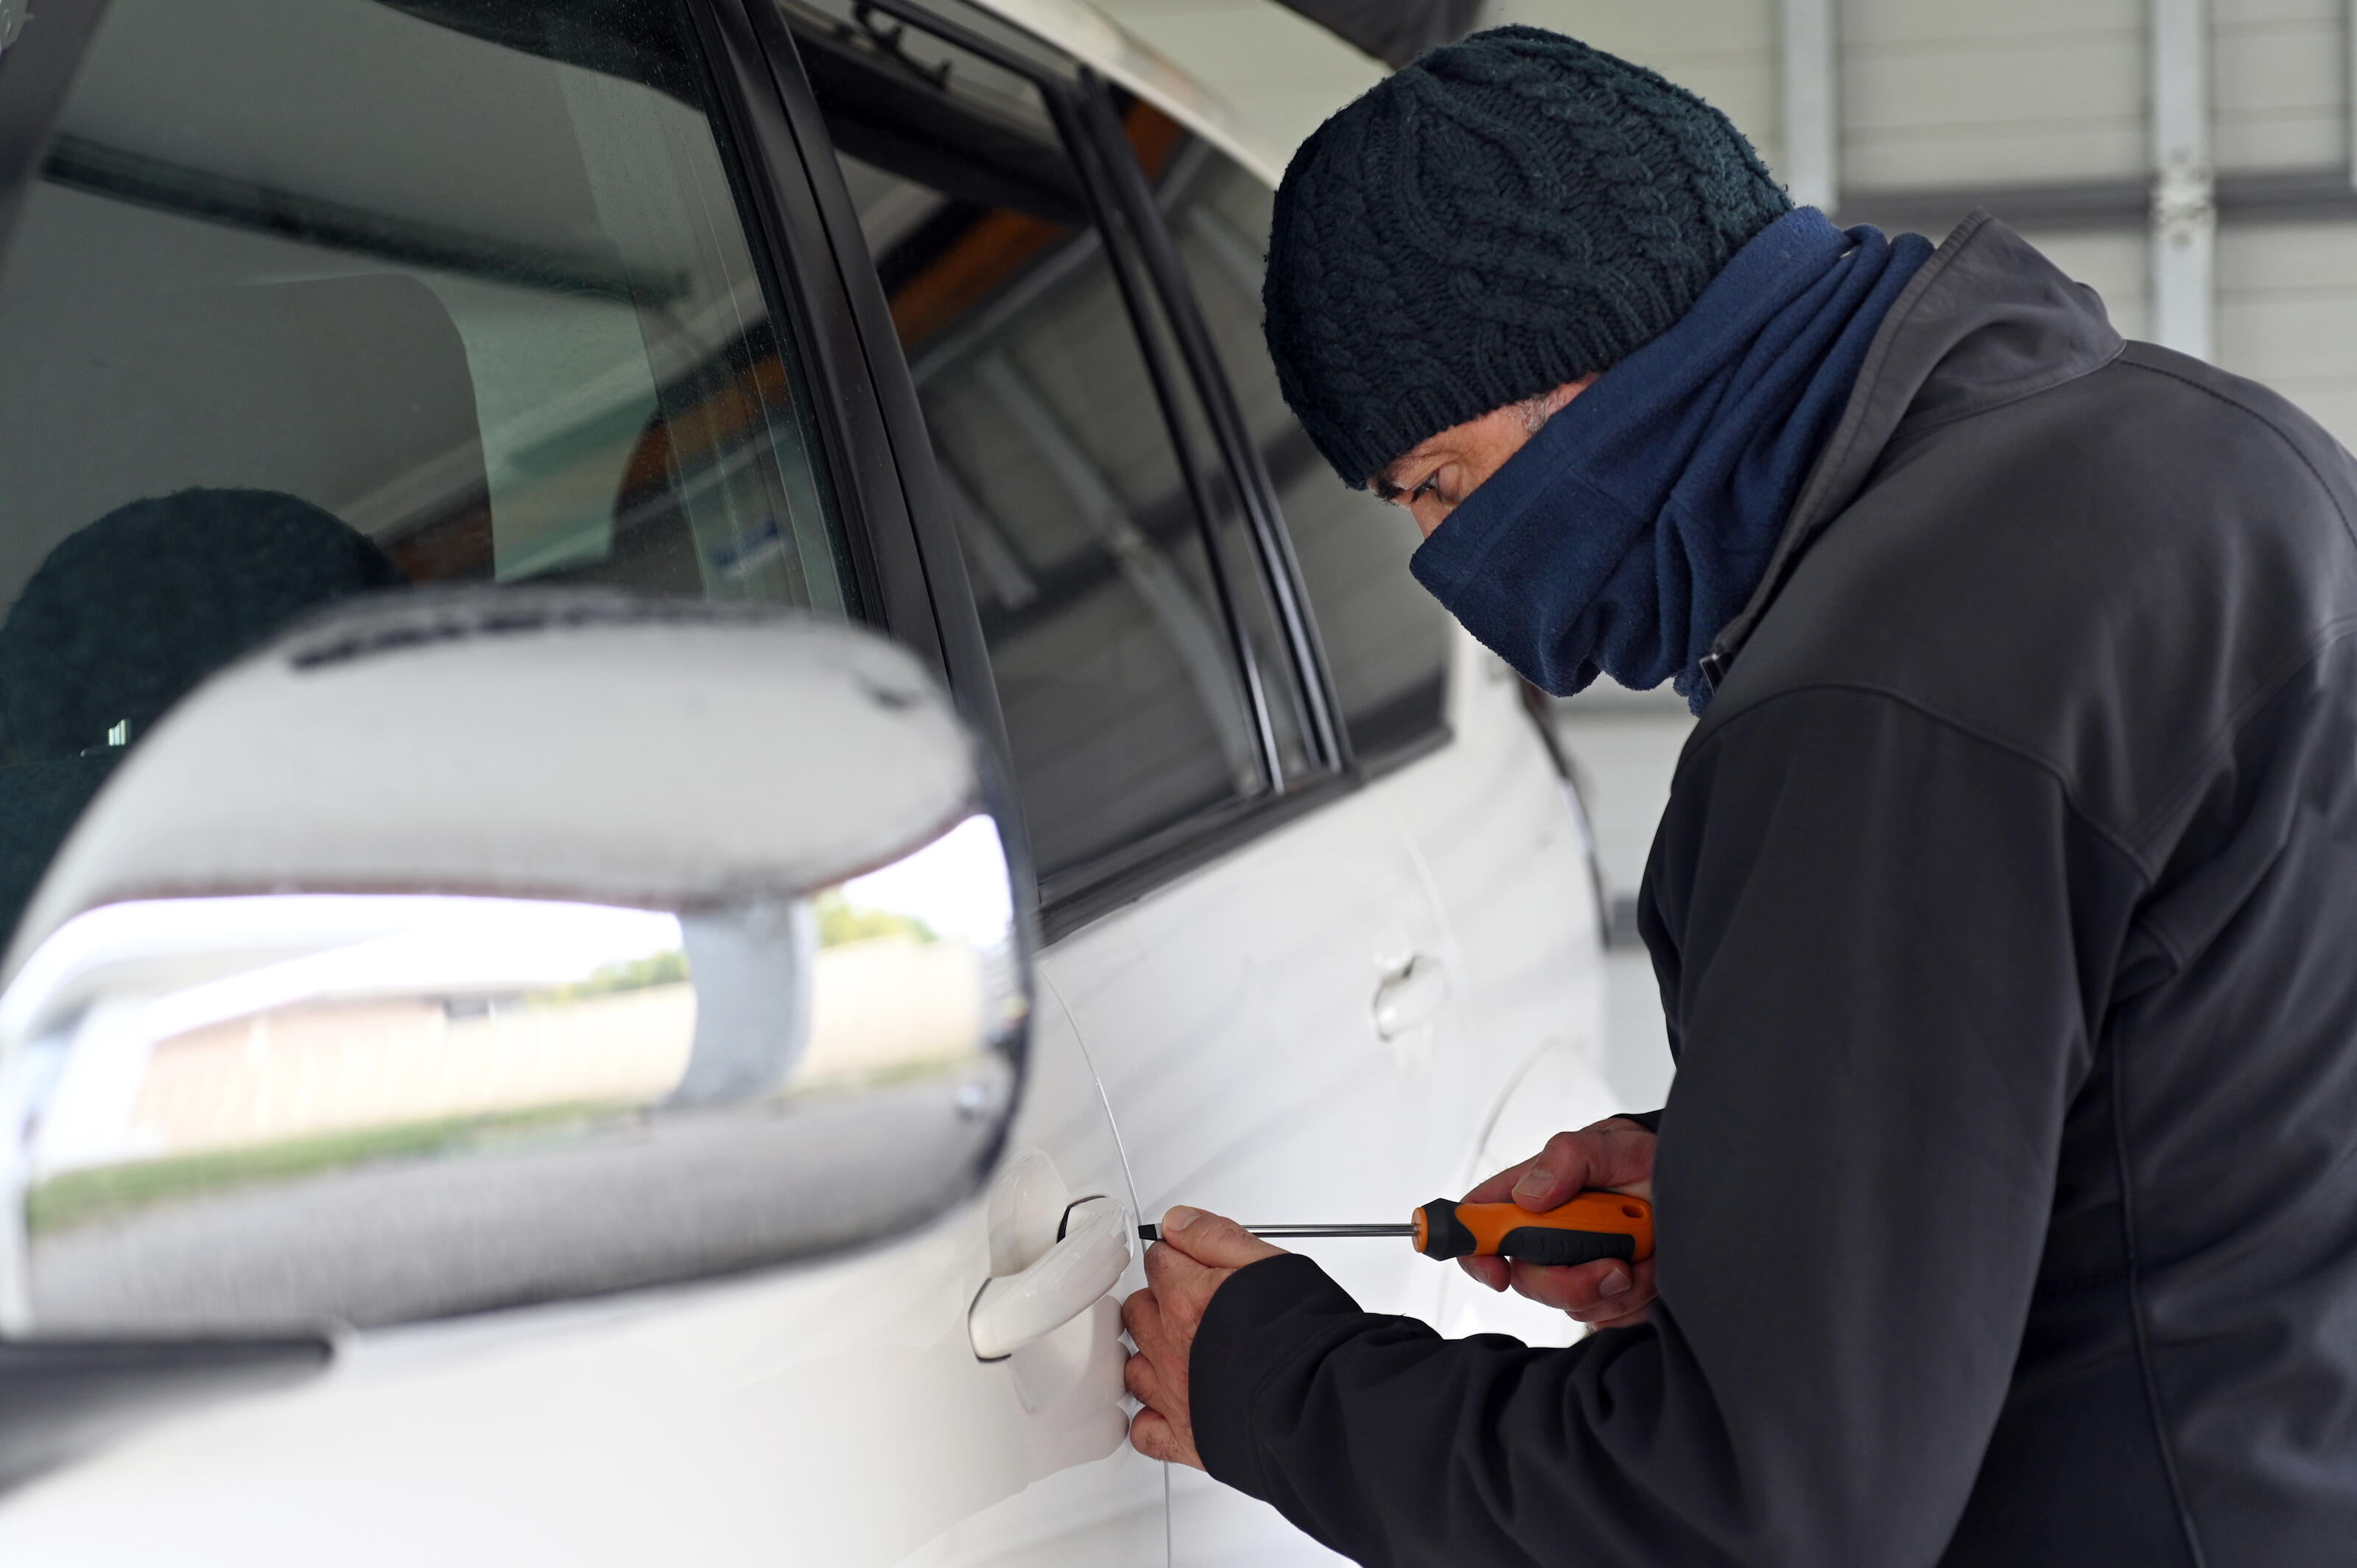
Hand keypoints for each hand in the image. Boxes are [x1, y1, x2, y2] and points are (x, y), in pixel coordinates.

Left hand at [1121, 1206, 1284, 1468]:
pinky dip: (1150, 1418)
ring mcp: (1175, 1395)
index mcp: (1187, 1298)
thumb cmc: (1309, 1336)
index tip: (1190, 1262)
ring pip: (1133, 1367)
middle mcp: (1171, 1347)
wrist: (1326, 1404)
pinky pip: (1144, 1431)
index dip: (1177, 1258)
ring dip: (1149, 1355)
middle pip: (1138, 1311)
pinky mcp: (1185, 1439)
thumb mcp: (1270, 1262)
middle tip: (1188, 1304)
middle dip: (1158, 1302)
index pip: (1158, 1261)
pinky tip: (1166, 1407)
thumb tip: (1177, 1223)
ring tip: (1175, 1352)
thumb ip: (1216, 1238)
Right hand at [1460, 1117, 1656, 1329]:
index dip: (1474, 1252)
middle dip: (1570, 1281)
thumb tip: (1528, 1196)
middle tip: (1615, 1262)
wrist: (1693, 1188)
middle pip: (1526, 1280)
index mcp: (1530, 1198)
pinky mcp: (1605, 1297)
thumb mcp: (1612, 1144)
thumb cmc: (1644, 1159)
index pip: (1478, 1223)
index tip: (1497, 1270)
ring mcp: (1576, 1270)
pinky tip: (1649, 1270)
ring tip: (1641, 1253)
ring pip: (1571, 1306)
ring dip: (1614, 1287)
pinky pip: (1607, 1319)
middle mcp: (1546, 1237)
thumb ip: (1568, 1158)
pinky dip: (1634, 1299)